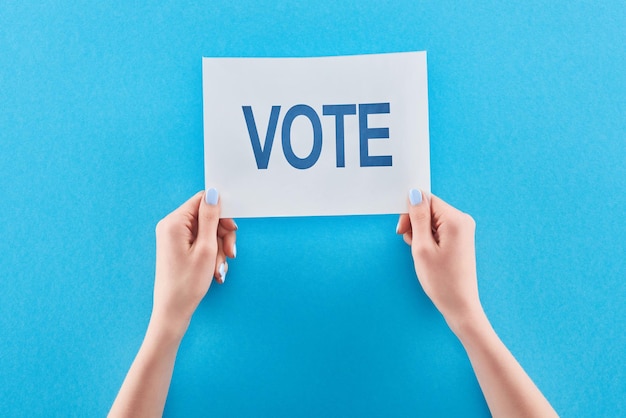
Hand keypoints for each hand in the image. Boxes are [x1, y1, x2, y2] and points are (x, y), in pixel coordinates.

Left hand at [152, 189, 236, 335]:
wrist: (173, 311)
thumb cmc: (187, 283)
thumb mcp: (206, 248)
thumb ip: (210, 218)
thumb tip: (214, 193)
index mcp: (174, 222)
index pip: (203, 201)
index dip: (221, 214)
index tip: (231, 230)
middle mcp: (171, 227)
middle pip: (207, 218)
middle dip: (222, 236)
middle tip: (230, 254)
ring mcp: (174, 238)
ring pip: (207, 232)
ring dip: (218, 249)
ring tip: (218, 269)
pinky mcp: (178, 248)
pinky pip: (201, 243)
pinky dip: (211, 255)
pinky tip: (214, 271)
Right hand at [396, 189, 481, 330]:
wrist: (460, 305)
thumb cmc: (441, 280)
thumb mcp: (422, 247)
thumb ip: (417, 218)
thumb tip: (414, 194)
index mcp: (455, 220)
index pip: (426, 199)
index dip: (410, 212)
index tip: (403, 231)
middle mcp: (462, 220)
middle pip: (429, 208)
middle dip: (415, 223)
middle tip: (411, 244)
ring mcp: (463, 230)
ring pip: (432, 219)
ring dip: (420, 232)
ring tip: (421, 253)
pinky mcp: (460, 239)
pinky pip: (439, 229)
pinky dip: (429, 238)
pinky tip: (428, 254)